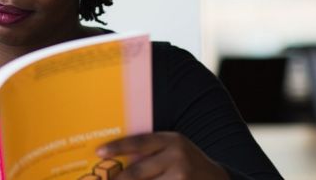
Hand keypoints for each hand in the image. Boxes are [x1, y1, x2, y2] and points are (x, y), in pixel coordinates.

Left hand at [97, 132, 229, 179]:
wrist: (216, 178)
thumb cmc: (186, 161)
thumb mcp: (173, 148)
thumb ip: (151, 151)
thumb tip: (117, 159)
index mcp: (172, 140)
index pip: (139, 142)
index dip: (117, 147)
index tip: (99, 152)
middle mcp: (177, 157)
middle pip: (138, 172)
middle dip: (118, 179)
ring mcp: (181, 177)